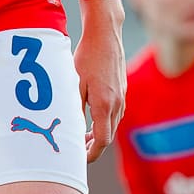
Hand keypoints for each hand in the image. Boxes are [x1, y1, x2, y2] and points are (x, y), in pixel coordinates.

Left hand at [74, 0, 125, 161]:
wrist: (106, 34)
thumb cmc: (87, 56)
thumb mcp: (74, 84)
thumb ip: (74, 109)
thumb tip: (71, 131)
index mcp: (104, 105)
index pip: (102, 141)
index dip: (91, 154)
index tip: (79, 160)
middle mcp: (117, 104)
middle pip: (108, 136)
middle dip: (93, 147)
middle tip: (77, 151)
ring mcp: (122, 97)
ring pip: (113, 125)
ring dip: (99, 134)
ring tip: (82, 136)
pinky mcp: (123, 90)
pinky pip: (116, 114)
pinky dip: (104, 122)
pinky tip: (92, 117)